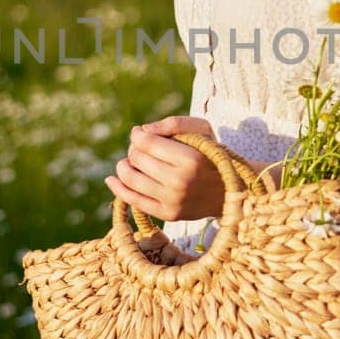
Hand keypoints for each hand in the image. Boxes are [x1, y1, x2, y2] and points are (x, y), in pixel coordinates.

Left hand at [104, 116, 226, 223]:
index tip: (139, 133)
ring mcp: (173, 201)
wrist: (227, 191)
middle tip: (141, 148)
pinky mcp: (168, 214)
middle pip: (137, 159)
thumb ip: (172, 124)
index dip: (137, 135)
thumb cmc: (210, 154)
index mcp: (190, 159)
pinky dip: (118, 188)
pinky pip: (133, 200)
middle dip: (133, 149)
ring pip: (131, 179)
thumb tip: (140, 131)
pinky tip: (112, 180)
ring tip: (130, 162)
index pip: (147, 143)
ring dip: (124, 166)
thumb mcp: (201, 130)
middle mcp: (180, 182)